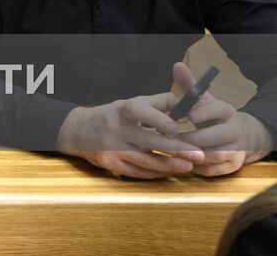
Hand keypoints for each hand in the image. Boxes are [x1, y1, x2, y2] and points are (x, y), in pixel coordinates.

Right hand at [57, 92, 204, 178]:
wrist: (78, 130)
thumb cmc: (113, 116)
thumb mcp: (131, 103)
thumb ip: (158, 103)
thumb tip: (186, 106)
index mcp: (122, 109)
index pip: (140, 111)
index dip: (159, 119)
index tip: (177, 128)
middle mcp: (115, 128)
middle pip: (147, 141)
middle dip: (175, 149)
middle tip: (198, 155)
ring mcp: (111, 148)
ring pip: (144, 160)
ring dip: (168, 165)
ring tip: (188, 166)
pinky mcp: (109, 163)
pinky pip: (135, 172)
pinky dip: (154, 173)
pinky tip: (167, 172)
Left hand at [168, 62, 270, 176]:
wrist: (241, 134)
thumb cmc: (213, 116)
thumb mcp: (203, 100)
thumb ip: (189, 85)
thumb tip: (177, 65)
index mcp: (226, 110)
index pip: (215, 110)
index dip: (199, 113)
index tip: (184, 116)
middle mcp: (235, 130)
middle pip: (215, 136)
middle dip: (191, 139)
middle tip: (170, 139)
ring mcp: (237, 149)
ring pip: (215, 155)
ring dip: (194, 155)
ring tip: (174, 152)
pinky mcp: (234, 165)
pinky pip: (216, 170)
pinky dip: (199, 168)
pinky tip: (184, 163)